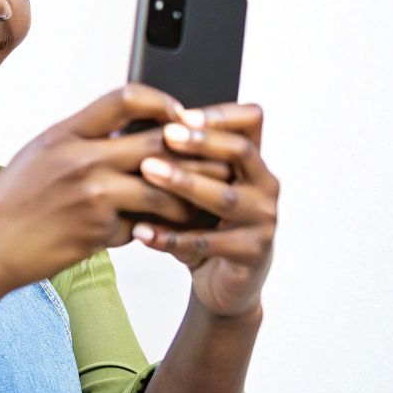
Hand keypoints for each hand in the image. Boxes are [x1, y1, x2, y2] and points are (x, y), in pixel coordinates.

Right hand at [0, 83, 228, 293]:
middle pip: (159, 141)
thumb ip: (80, 143)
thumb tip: (124, 138)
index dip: (163, 103)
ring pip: (163, 188)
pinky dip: (154, 231)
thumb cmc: (7, 205)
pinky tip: (161, 235)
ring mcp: (89, 194)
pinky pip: (142, 226)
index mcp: (64, 133)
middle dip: (194, 153)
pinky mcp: (95, 230)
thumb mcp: (38, 158)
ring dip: (186, 198)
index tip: (181, 118)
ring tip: (199, 206)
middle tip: (216, 162)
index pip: (127, 97)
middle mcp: (79, 157)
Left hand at [130, 102, 277, 318]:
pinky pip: (208, 242)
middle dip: (201, 142)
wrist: (222, 279)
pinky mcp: (251, 253)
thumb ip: (179, 159)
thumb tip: (129, 127)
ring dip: (185, 183)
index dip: (220, 115)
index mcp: (252, 162)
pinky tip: (142, 231)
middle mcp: (264, 186)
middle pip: (241, 152)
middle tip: (165, 134)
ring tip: (148, 173)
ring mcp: (262, 220)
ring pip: (224, 197)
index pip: (250, 122)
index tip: (181, 113)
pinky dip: (172, 237)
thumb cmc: (204, 224)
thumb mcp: (195, 187)